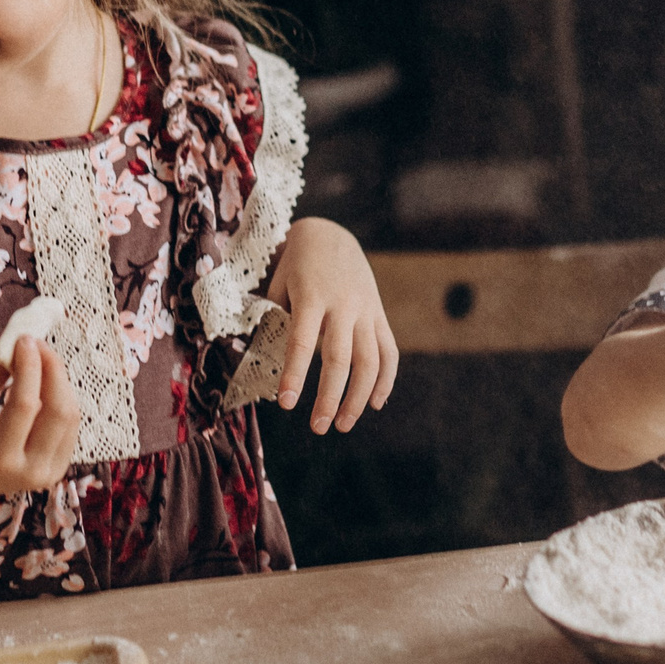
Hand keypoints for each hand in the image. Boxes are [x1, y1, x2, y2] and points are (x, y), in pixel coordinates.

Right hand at [0, 338, 80, 499]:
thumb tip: (18, 343)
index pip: (26, 404)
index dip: (30, 366)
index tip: (24, 339)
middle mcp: (29, 472)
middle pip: (59, 411)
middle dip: (53, 369)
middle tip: (36, 343)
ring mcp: (48, 474)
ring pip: (70, 416)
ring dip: (58, 381)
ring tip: (36, 360)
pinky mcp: (58, 469)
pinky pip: (69, 425)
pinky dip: (60, 397)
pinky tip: (41, 383)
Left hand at [267, 218, 399, 432]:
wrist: (330, 236)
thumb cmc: (294, 268)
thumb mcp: (280, 286)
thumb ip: (280, 322)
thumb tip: (275, 365)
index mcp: (311, 297)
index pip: (302, 342)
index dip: (295, 375)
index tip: (287, 404)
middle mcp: (342, 305)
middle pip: (341, 359)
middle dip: (330, 397)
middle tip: (318, 428)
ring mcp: (366, 310)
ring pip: (370, 360)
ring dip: (358, 397)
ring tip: (344, 425)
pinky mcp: (379, 315)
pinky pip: (389, 351)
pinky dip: (385, 379)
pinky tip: (374, 403)